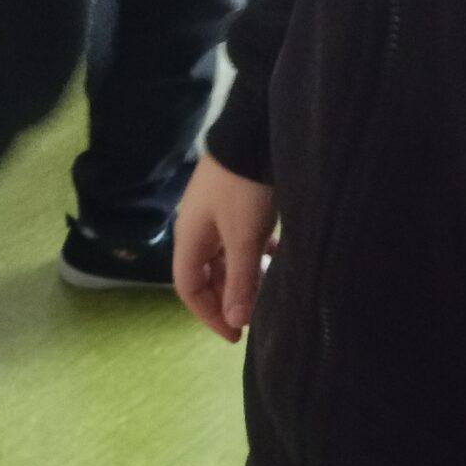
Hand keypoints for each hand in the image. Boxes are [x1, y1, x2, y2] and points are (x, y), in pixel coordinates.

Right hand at [173, 154, 277, 339]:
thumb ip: (241, 281)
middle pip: (206, 274)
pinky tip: (276, 254)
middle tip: (256, 314)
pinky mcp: (235, 200)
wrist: (255, 130)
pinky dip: (255, 253)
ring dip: (244, 275)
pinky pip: (239, 238)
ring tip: (270, 287)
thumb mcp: (245, 238)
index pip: (188, 288)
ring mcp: (215, 212)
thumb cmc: (245, 188)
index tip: (236, 335)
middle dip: (229, 297)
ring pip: (225, 256)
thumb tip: (236, 322)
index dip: (209, 315)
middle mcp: (197, 227)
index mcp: (190, 238)